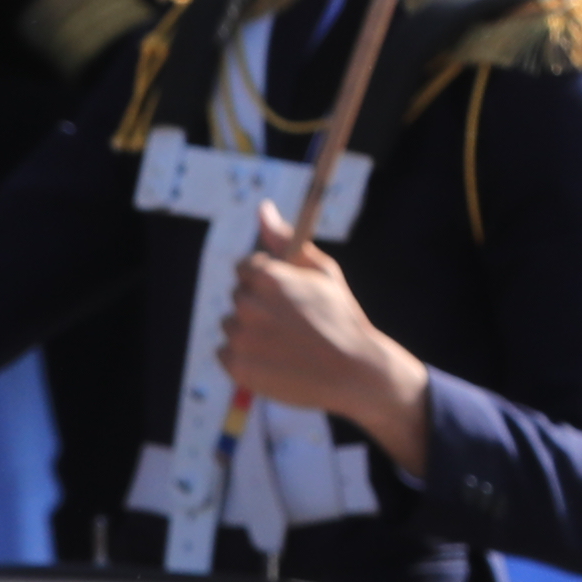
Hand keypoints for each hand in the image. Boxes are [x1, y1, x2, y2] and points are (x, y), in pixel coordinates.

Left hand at [220, 208, 430, 473]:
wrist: (355, 373)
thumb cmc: (342, 318)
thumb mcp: (322, 271)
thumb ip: (286, 239)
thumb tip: (262, 208)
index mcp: (267, 276)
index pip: (245, 268)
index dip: (267, 281)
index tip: (286, 297)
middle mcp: (247, 304)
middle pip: (238, 296)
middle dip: (259, 305)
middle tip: (291, 324)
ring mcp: (240, 337)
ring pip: (231, 325)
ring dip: (250, 331)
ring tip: (285, 344)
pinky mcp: (236, 366)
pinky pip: (226, 353)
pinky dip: (244, 357)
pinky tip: (274, 360)